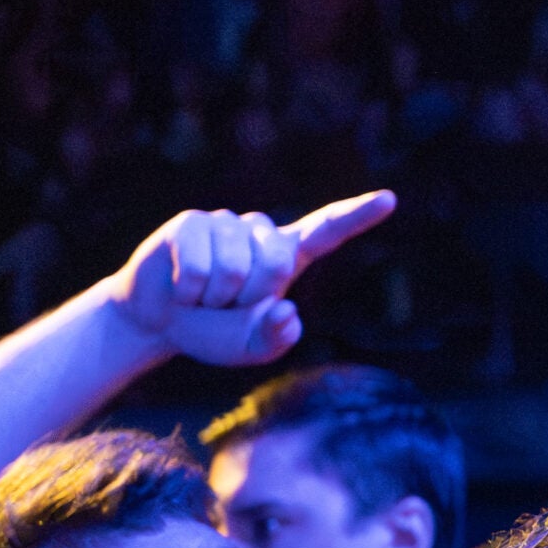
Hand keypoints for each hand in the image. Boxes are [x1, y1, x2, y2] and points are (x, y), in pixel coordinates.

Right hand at [105, 191, 396, 366]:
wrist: (157, 324)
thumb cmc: (213, 332)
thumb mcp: (251, 348)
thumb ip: (276, 338)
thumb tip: (287, 311)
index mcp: (288, 256)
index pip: (328, 230)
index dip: (358, 215)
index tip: (389, 199)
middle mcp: (261, 233)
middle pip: (278, 264)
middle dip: (251, 297)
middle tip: (227, 305)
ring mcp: (226, 223)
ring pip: (234, 269)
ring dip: (215, 298)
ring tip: (203, 296)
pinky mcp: (191, 223)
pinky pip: (200, 266)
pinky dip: (190, 291)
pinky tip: (182, 288)